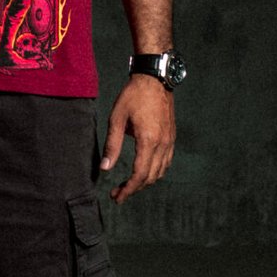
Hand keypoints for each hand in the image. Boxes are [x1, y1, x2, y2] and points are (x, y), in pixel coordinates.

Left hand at [99, 76, 174, 204]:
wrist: (154, 79)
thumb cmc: (133, 96)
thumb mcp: (117, 119)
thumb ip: (112, 144)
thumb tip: (105, 168)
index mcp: (148, 140)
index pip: (139, 175)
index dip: (128, 189)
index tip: (117, 197)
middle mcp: (162, 144)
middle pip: (150, 177)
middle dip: (134, 188)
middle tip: (118, 193)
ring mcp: (170, 141)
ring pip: (160, 172)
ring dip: (145, 181)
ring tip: (128, 184)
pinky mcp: (171, 137)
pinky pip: (166, 162)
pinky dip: (155, 171)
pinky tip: (144, 171)